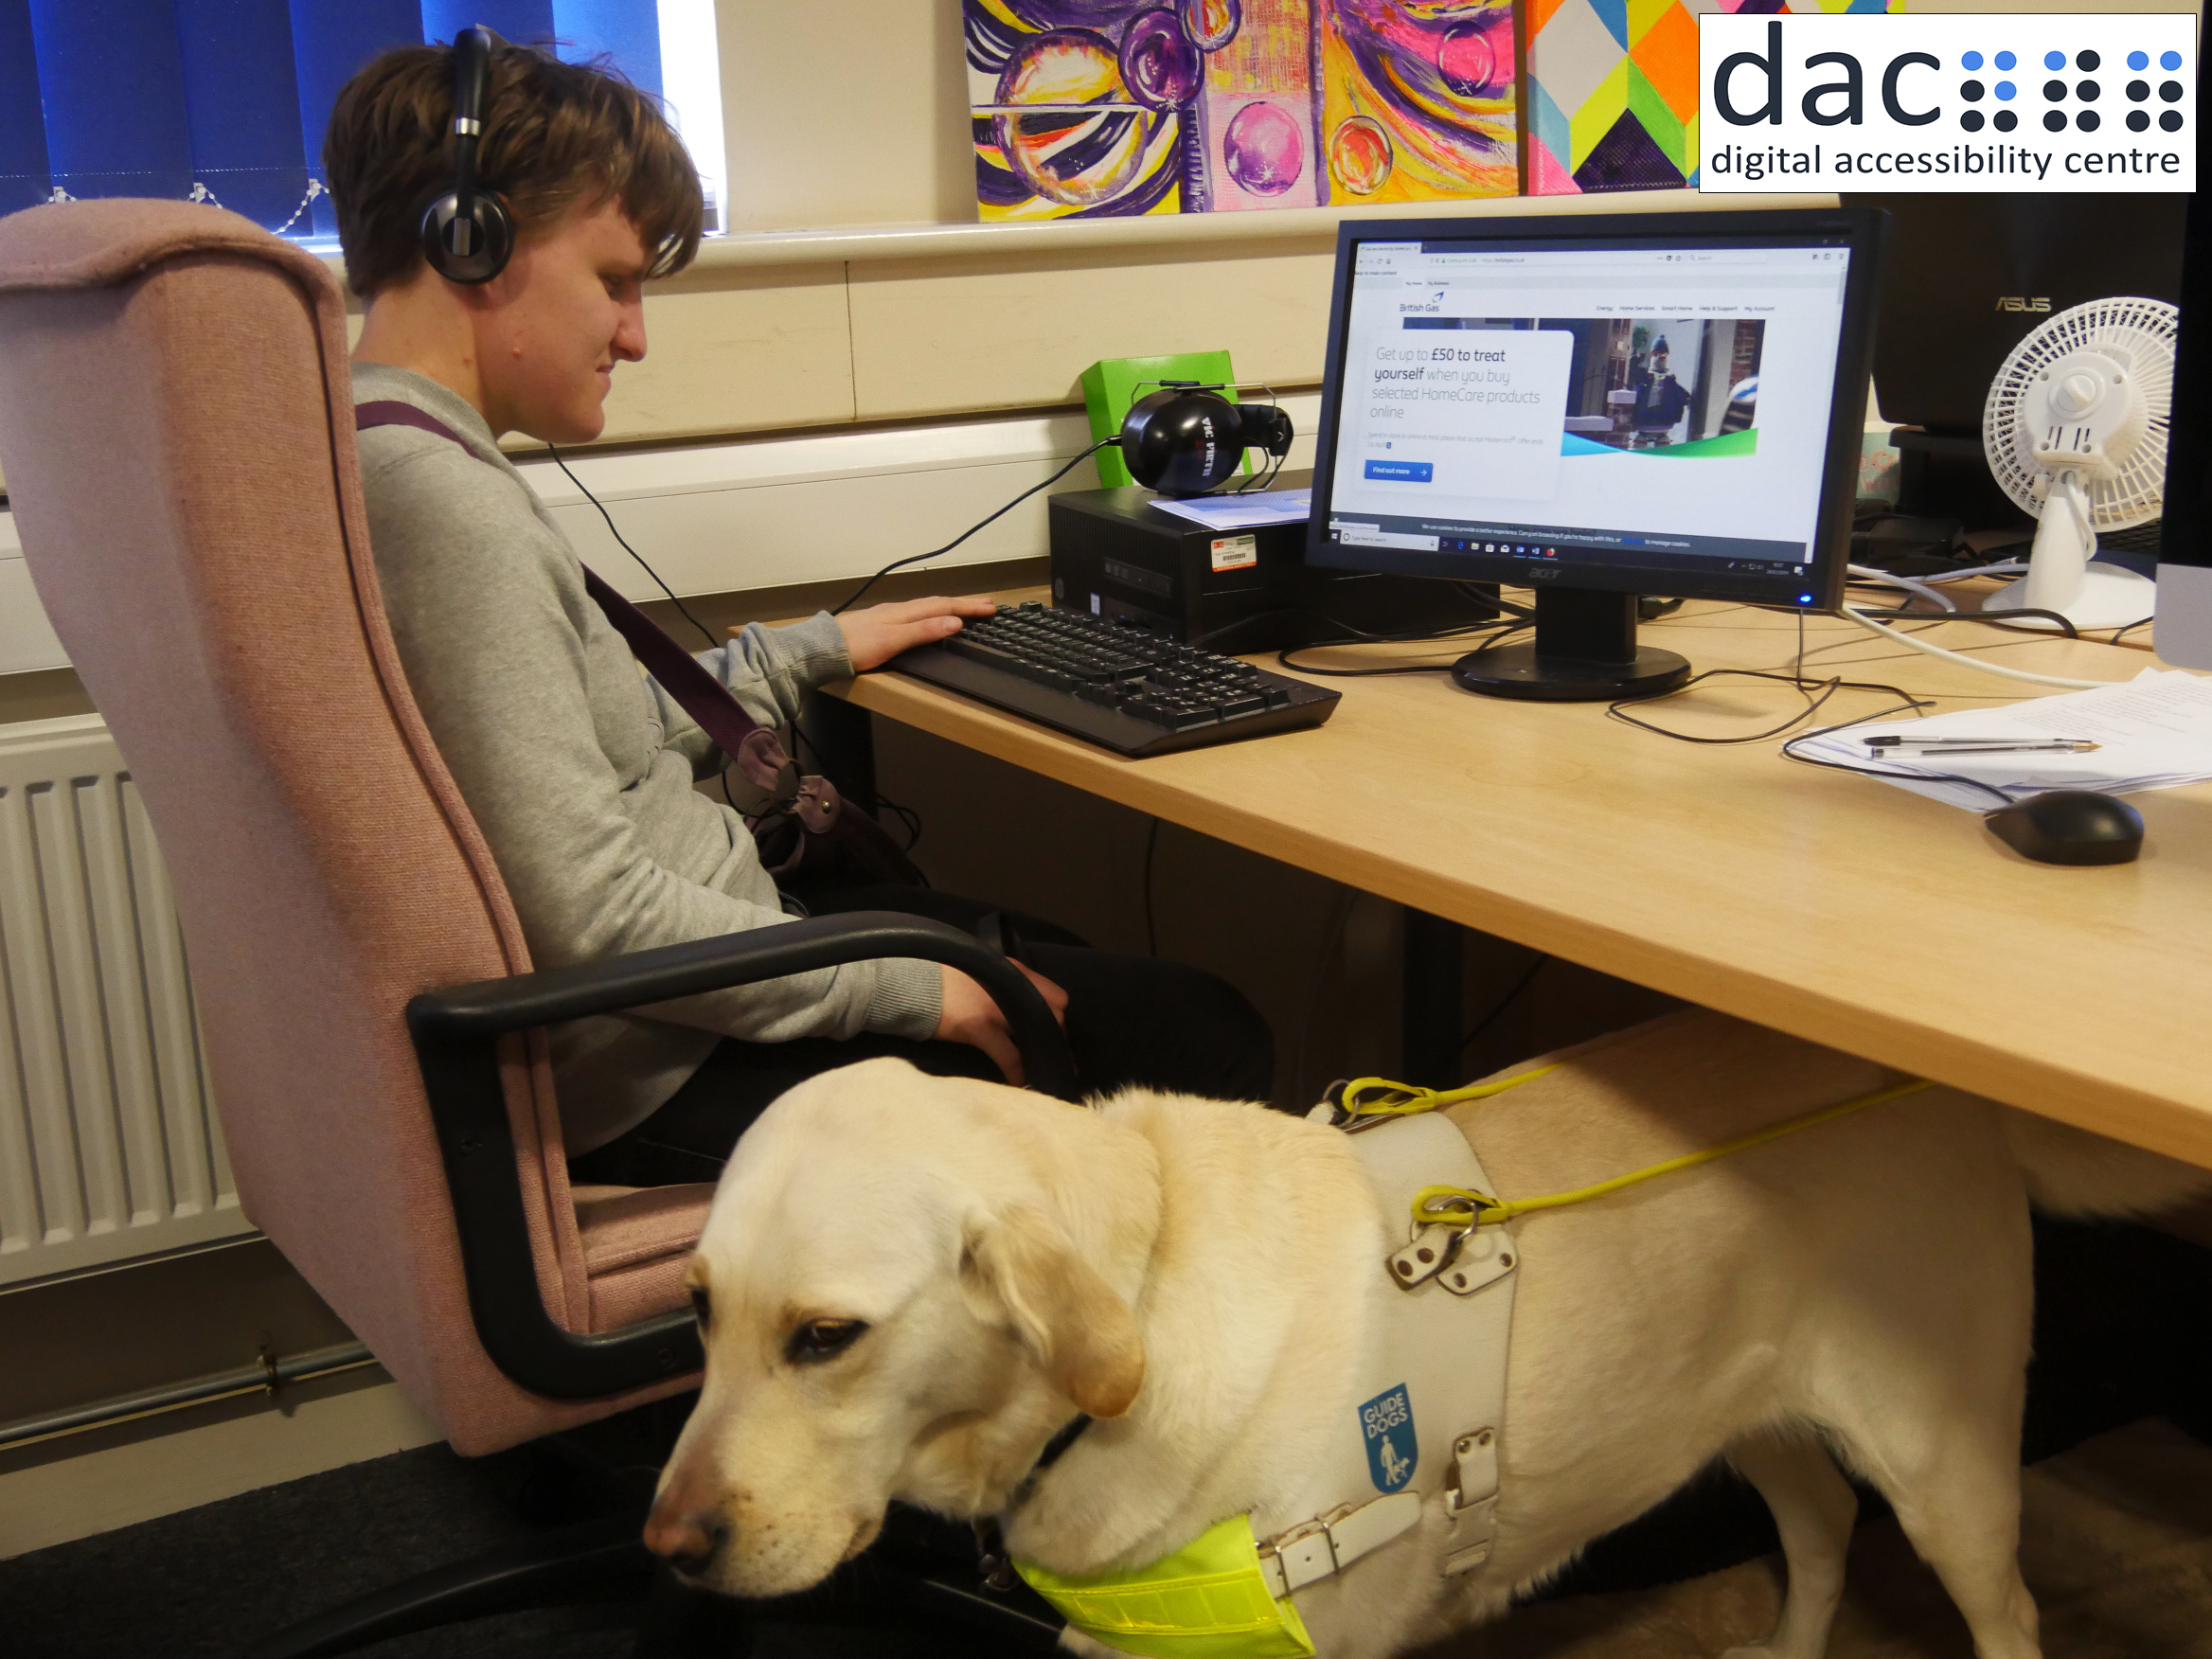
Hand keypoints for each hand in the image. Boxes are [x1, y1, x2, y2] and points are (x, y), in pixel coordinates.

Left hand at [837, 596, 997, 672]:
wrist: (822, 649)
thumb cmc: (856, 647)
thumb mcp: (893, 641)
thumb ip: (924, 631)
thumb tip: (955, 621)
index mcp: (905, 612)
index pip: (944, 605)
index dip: (968, 606)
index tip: (991, 607)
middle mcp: (899, 609)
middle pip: (937, 602)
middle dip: (964, 603)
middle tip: (987, 604)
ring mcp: (889, 615)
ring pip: (926, 606)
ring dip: (949, 606)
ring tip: (965, 608)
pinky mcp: (880, 623)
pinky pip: (916, 613)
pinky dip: (932, 613)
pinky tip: (929, 618)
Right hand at [935, 961, 1068, 1085]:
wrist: (914, 981)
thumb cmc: (944, 976)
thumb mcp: (984, 968)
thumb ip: (1004, 981)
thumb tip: (1017, 1000)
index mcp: (1015, 971)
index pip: (1057, 996)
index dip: (1058, 1015)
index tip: (1052, 1029)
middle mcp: (1012, 988)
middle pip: (1054, 1017)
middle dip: (1055, 1038)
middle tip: (1051, 1054)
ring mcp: (997, 1009)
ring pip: (1036, 1036)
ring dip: (1044, 1056)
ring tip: (1047, 1072)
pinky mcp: (980, 1028)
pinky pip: (1009, 1057)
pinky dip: (1017, 1072)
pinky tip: (1019, 1081)